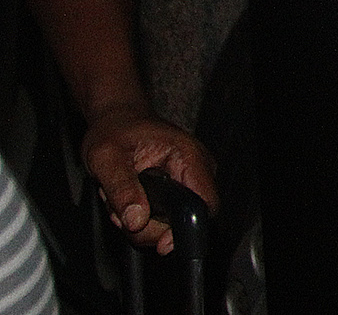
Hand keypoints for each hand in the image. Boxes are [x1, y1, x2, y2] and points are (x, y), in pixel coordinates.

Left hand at [81, 101, 218, 254]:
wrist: (117, 119)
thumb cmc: (115, 130)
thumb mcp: (107, 158)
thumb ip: (121, 189)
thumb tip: (136, 220)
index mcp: (188, 157)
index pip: (205, 204)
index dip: (184, 229)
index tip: (159, 242)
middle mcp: (196, 169)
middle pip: (185, 219)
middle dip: (148, 226)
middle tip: (120, 213)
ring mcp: (188, 179)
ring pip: (171, 222)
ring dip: (141, 222)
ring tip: (120, 202)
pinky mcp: (178, 188)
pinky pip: (165, 216)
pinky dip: (143, 217)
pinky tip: (129, 202)